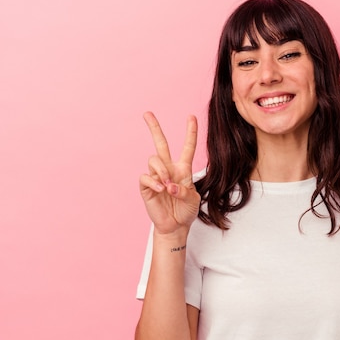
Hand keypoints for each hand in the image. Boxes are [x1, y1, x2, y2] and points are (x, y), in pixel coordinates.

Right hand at [139, 112, 200, 233]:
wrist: (175, 226)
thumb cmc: (186, 211)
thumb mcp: (194, 201)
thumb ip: (185, 191)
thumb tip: (169, 185)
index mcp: (183, 169)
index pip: (187, 147)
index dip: (190, 133)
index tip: (191, 117)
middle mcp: (168, 169)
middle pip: (160, 143)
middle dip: (154, 128)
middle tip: (147, 113)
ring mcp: (156, 176)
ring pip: (154, 159)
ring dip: (161, 170)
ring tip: (167, 185)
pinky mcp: (146, 186)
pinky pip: (146, 176)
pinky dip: (153, 182)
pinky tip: (160, 189)